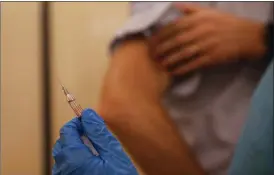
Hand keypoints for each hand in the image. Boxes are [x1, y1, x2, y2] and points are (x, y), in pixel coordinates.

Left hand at [52, 108, 137, 174]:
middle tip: (93, 136)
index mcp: (74, 158)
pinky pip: (64, 166)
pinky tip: (89, 162)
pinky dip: (73, 158)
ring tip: (93, 150)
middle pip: (62, 142)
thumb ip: (99, 132)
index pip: (68, 130)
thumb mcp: (113, 154)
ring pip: (62, 154)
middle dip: (75, 134)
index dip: (78, 122)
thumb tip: (89, 114)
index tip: (89, 122)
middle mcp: (63, 169)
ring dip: (74, 146)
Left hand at [151, 3, 265, 74]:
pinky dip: (183, 68)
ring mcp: (207, 44)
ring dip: (170, 60)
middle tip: (151, 55)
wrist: (246, 36)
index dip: (160, 35)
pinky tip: (174, 72)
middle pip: (176, 41)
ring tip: (159, 64)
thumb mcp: (208, 12)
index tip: (151, 42)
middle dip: (161, 49)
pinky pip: (194, 64)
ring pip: (184, 53)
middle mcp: (201, 31)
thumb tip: (173, 5)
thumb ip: (189, 9)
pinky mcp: (213, 57)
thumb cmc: (225, 23)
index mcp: (198, 19)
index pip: (174, 27)